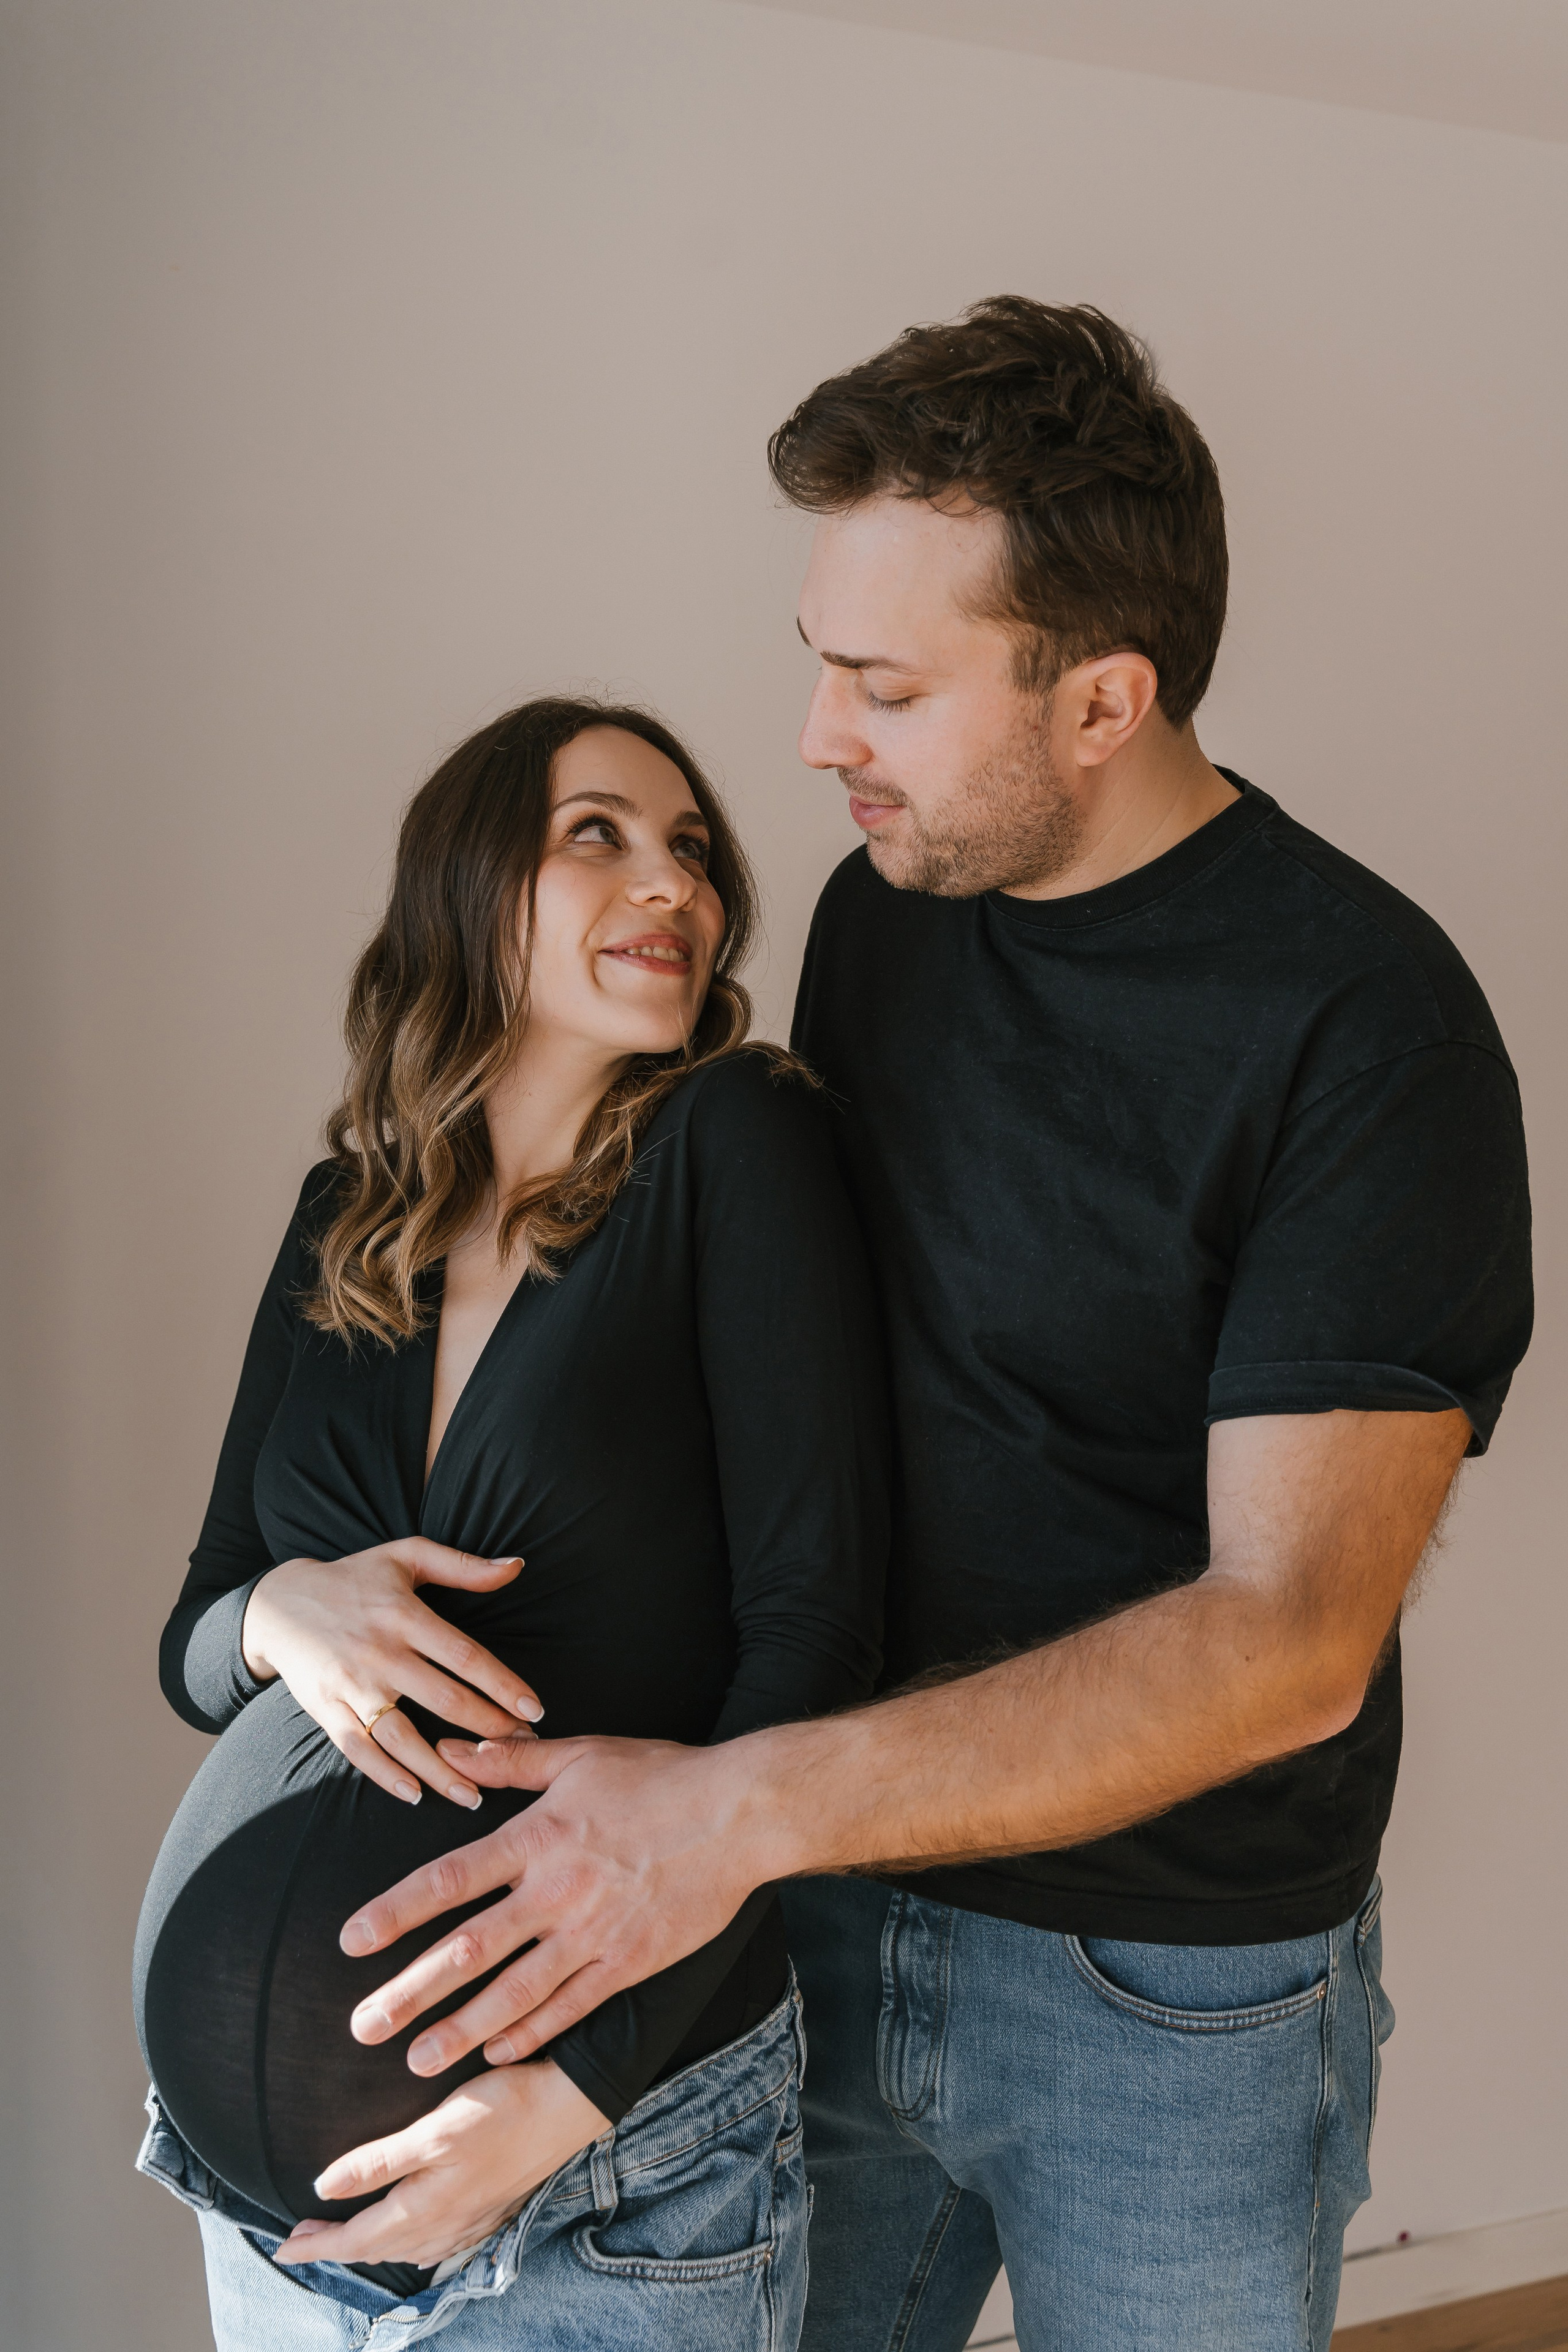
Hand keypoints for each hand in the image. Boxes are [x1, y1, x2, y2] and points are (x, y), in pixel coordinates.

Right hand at [242, 1538, 543, 1807]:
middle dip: (486, 1729)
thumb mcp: (407, 1556)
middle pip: (442, 1699)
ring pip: (401, 1736)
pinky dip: (385, 1775)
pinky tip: (415, 1794)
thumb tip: (517, 1566)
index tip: (533, 1710)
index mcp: (404, 1615)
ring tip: (474, 1794)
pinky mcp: (325, 1709)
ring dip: (440, 1769)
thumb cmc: (354, 1577)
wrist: (279, 1602)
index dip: (502, 1685)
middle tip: (521, 1750)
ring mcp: (350, 1685)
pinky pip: (358, 1749)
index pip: (465, 1656)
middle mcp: (379, 1652)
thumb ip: (463, 1566)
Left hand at [274, 2058, 609, 2270]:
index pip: (356, 2239)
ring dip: (371, 2246)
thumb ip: (379, 2160)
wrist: (570, 2106)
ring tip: (345, 2235)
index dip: (316, 2245)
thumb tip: (321, 2187)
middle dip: (336, 2247)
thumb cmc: (503, 2108)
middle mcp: (446, 2226)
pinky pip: (436, 2244)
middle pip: (378, 2249)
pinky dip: (409, 2244)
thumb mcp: (435, 2129)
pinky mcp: (490, 2209)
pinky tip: (411, 2236)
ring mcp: (471, 2221)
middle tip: (300, 2239)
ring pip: (407, 2249)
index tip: (281, 2246)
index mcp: (426, 2209)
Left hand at [339, 1734, 770, 2074]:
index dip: (395, 1913)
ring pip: (514, 1992)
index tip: (351, 1941)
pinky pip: (571, 2006)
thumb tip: (449, 1750)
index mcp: (536, 1837)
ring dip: (461, 2030)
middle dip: (410, 1992)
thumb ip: (508, 1760)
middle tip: (361, 2028)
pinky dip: (532, 2033)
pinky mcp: (629, 1962)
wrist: (739, 1813)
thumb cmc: (659, 1776)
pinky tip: (498, 2055)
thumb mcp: (579, 1755)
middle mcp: (555, 1892)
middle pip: (468, 1950)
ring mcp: (593, 1933)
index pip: (447, 1881)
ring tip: (416, 2062)